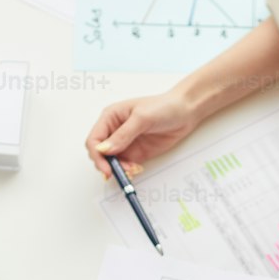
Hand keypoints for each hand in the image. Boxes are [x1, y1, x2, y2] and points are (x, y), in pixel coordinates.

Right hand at [85, 86, 199, 179]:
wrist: (184, 112)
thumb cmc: (163, 107)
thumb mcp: (142, 118)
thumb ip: (123, 135)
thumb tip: (104, 149)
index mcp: (110, 117)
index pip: (94, 140)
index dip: (97, 156)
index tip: (106, 168)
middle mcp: (114, 131)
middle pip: (100, 154)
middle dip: (107, 165)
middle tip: (121, 172)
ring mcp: (125, 143)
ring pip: (112, 163)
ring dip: (119, 170)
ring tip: (134, 170)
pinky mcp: (136, 153)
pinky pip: (125, 166)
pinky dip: (128, 171)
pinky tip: (137, 169)